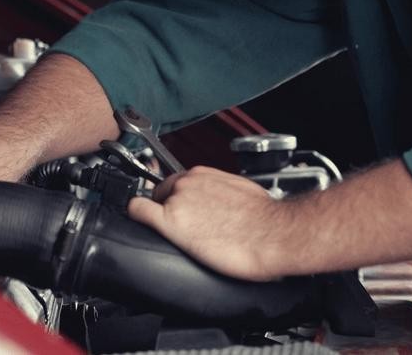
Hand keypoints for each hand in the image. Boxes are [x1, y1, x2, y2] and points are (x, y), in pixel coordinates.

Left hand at [127, 166, 295, 281]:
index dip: (174, 199)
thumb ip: (220, 192)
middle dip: (167, 208)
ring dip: (161, 218)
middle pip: (161, 192)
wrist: (275, 233)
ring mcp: (177, 200)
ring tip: (182, 235)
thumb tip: (220, 202)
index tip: (179, 210)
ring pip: (152, 203)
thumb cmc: (266, 217)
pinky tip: (143, 224)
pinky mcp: (172, 222)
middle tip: (183, 227)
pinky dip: (137, 216)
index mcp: (203, 175)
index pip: (175, 183)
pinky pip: (139, 211)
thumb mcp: (241, 192)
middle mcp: (187, 183)